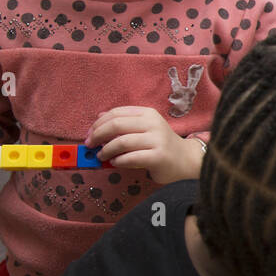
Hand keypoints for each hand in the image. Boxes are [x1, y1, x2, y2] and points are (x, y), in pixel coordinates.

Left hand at [85, 107, 202, 183]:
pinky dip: (118, 161)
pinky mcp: (158, 157)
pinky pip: (130, 158)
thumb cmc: (161, 145)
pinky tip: (115, 163)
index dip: (98, 123)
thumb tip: (99, 117)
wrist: (185, 160)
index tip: (90, 134)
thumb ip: (124, 122)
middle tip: (90, 145)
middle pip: (116, 125)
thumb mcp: (144, 128)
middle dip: (98, 135)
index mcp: (148, 114)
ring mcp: (157, 140)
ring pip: (121, 142)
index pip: (117, 113)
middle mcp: (153, 124)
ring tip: (102, 156)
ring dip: (106, 150)